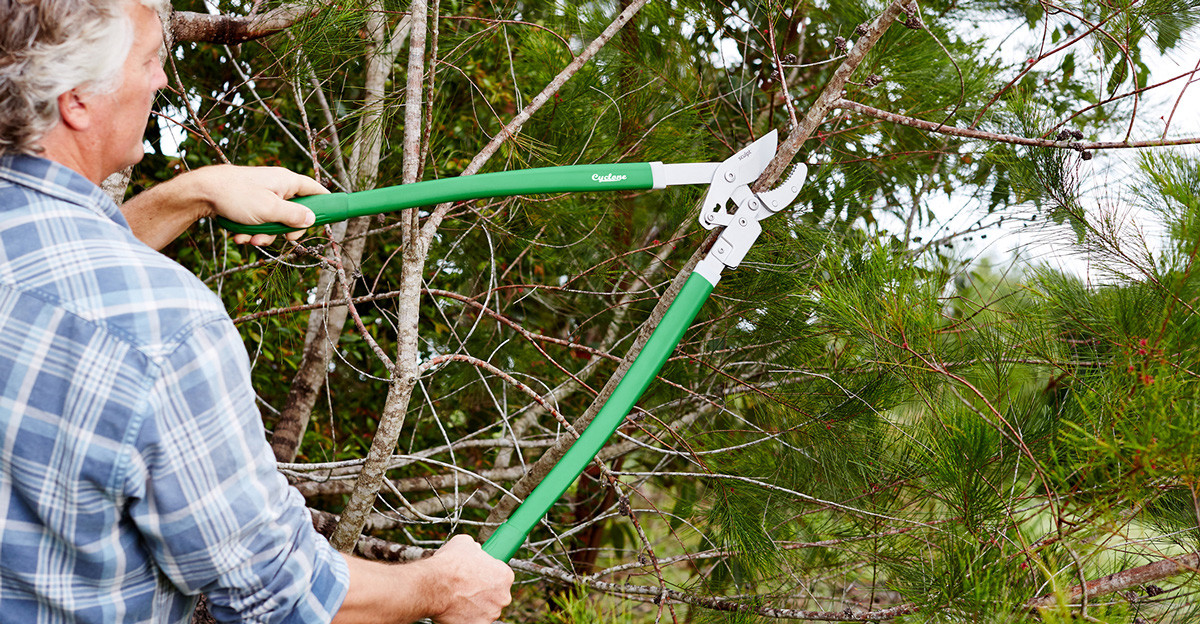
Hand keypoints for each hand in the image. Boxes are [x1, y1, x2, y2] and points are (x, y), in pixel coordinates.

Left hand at [188, 165, 324, 245]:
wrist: (201, 192)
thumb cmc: (236, 195)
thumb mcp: (270, 210)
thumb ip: (294, 216)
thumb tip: (312, 220)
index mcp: (286, 181)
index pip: (315, 190)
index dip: (324, 204)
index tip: (330, 217)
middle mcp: (276, 187)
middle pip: (294, 212)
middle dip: (286, 230)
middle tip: (282, 239)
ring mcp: (262, 195)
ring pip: (274, 221)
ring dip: (265, 234)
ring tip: (251, 238)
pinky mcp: (249, 204)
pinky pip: (259, 221)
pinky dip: (252, 231)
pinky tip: (240, 235)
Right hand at [425, 535, 513, 623]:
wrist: (433, 584)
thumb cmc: (449, 563)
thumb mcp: (465, 543)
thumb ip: (476, 548)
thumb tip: (475, 549)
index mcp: (505, 575)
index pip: (501, 576)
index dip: (489, 574)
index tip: (479, 575)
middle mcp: (503, 596)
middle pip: (496, 594)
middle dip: (484, 592)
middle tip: (467, 587)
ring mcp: (491, 613)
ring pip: (486, 609)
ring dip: (475, 605)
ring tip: (458, 596)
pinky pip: (475, 620)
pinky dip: (467, 617)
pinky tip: (457, 608)